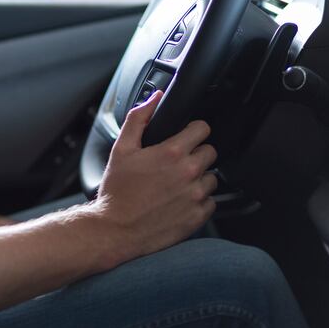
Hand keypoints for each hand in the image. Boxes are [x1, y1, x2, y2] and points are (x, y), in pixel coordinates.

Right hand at [93, 91, 216, 264]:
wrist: (115, 229)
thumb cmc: (117, 190)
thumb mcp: (121, 149)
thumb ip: (139, 118)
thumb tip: (155, 97)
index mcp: (172, 152)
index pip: (203, 129)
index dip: (193, 130)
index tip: (186, 136)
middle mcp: (188, 173)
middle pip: (211, 152)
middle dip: (196, 154)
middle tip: (176, 162)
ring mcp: (196, 196)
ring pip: (212, 178)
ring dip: (199, 178)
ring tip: (177, 184)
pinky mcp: (198, 216)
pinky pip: (211, 202)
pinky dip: (199, 200)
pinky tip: (179, 201)